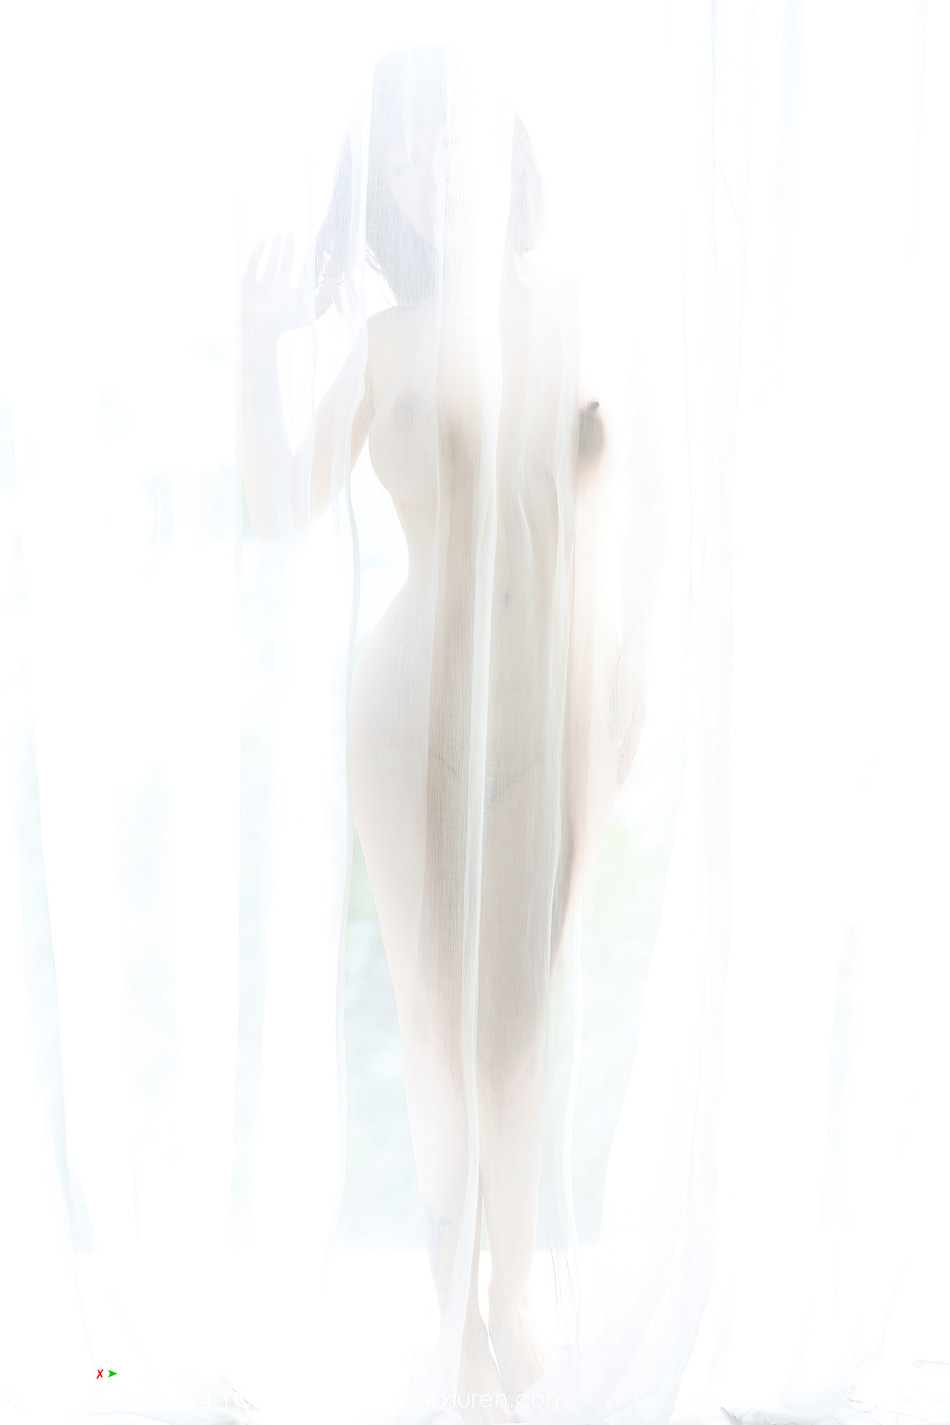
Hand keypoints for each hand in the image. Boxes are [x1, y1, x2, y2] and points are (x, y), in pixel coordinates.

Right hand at [241, 232, 338, 341]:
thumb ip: (324, 298)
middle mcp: (277, 294)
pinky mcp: (247, 287)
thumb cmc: (285, 324)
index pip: (302, 276)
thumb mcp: (309, 311)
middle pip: (284, 268)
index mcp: (292, 299)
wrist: (260, 332)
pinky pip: (252, 267)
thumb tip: (335, 282)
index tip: (313, 245)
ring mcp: (261, 290)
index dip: (307, 262)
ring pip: (269, 265)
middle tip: (292, 233)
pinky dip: (257, 254)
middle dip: (288, 251)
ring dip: (274, 250)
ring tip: (279, 234)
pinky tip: (263, 241)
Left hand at [608, 651, 647, 787]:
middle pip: (628, 749)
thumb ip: (622, 714)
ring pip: (625, 740)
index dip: (623, 768)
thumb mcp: (625, 691)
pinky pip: (620, 728)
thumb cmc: (628, 670)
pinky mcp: (627, 705)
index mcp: (637, 719)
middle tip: (614, 785)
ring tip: (610, 768)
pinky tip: (608, 743)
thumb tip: (618, 739)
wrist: (635, 652)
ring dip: (618, 755)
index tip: (617, 785)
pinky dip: (615, 740)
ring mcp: (633, 713)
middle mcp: (636, 719)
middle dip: (621, 767)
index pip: (629, 750)